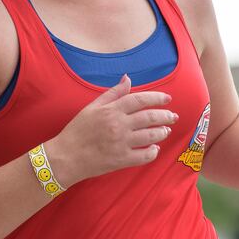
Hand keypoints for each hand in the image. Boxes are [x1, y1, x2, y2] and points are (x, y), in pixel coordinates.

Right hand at [49, 75, 177, 185]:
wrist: (65, 157)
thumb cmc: (76, 131)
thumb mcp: (91, 107)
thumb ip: (112, 93)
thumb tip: (128, 78)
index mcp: (111, 110)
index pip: (140, 99)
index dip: (157, 97)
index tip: (168, 98)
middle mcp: (118, 125)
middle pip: (150, 117)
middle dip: (166, 116)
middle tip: (173, 116)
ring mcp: (121, 143)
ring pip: (151, 136)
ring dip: (162, 132)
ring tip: (165, 131)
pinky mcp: (122, 160)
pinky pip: (145, 156)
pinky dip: (153, 152)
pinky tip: (154, 149)